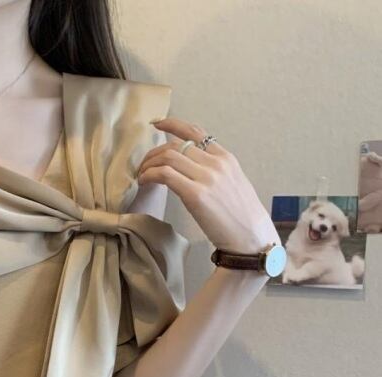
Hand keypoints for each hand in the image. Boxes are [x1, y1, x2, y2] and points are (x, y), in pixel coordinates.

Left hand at [137, 117, 280, 253]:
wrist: (250, 236)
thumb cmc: (240, 216)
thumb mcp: (232, 184)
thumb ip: (214, 171)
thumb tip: (191, 169)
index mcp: (225, 158)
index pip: (196, 132)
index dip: (173, 124)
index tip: (157, 124)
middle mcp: (216, 163)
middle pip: (176, 145)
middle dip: (154, 153)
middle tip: (143, 166)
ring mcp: (207, 177)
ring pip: (168, 156)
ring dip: (149, 164)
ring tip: (142, 176)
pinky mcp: (196, 194)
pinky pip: (165, 175)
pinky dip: (150, 175)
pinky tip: (145, 182)